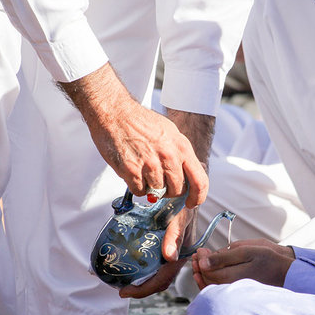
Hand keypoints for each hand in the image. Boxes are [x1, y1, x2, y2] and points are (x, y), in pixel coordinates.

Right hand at [58, 63, 207, 207]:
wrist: (115, 112)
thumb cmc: (141, 122)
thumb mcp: (170, 133)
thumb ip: (180, 155)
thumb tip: (187, 176)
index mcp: (182, 147)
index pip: (199, 180)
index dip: (198, 197)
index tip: (192, 202)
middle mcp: (169, 156)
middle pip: (177, 190)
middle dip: (169, 191)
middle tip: (159, 182)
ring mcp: (150, 164)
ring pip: (158, 192)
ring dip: (150, 187)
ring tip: (143, 170)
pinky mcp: (132, 170)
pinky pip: (140, 191)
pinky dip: (137, 186)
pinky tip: (133, 172)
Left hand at [118, 208, 195, 297]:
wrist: (188, 194)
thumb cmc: (185, 204)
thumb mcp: (180, 218)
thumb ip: (175, 236)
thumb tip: (169, 257)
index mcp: (182, 254)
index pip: (163, 279)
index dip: (144, 289)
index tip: (126, 291)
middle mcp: (177, 257)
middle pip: (160, 281)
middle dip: (141, 289)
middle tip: (122, 290)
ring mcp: (173, 253)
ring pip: (159, 274)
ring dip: (143, 281)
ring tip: (125, 281)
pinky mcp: (168, 247)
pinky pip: (156, 264)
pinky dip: (145, 269)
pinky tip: (134, 266)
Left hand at [191, 239, 294, 288]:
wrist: (286, 274)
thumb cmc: (268, 260)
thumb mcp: (246, 252)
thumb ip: (223, 257)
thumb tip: (203, 262)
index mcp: (230, 278)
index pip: (206, 270)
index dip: (201, 259)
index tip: (201, 249)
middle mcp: (229, 289)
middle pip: (206, 279)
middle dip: (200, 266)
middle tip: (199, 254)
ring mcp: (234, 293)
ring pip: (211, 286)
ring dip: (204, 274)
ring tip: (202, 262)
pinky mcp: (238, 294)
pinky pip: (219, 290)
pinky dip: (211, 281)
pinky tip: (211, 273)